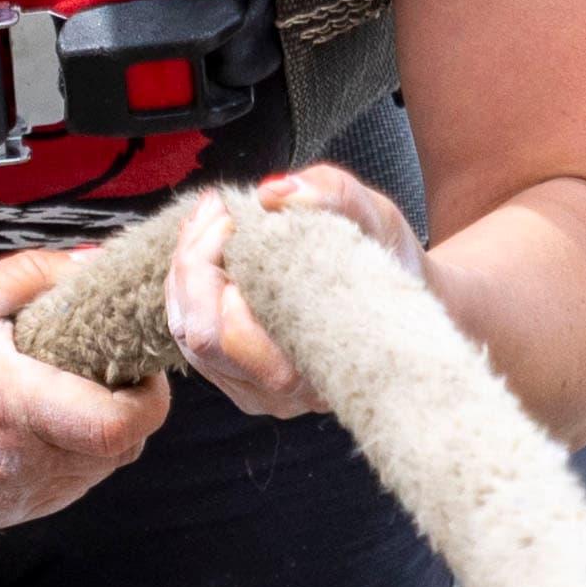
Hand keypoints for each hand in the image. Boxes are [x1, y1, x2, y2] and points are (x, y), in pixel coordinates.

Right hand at [0, 242, 171, 526]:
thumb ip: (39, 277)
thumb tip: (95, 265)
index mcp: (13, 406)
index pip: (122, 425)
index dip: (149, 396)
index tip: (136, 366)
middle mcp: (18, 463)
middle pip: (120, 450)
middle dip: (126, 408)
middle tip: (101, 371)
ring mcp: (11, 497)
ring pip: (96, 474)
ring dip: (97, 436)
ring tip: (59, 395)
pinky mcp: (1, 515)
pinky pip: (63, 490)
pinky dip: (66, 459)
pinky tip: (32, 427)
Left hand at [164, 169, 422, 423]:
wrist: (398, 302)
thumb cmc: (388, 262)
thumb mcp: (374, 215)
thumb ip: (330, 195)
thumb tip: (273, 192)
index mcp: (314, 366)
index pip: (228, 328)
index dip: (212, 264)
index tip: (231, 214)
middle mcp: (280, 393)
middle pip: (198, 334)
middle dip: (193, 261)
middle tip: (216, 209)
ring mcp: (255, 391)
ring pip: (187, 334)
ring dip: (187, 270)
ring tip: (210, 220)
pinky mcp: (239, 379)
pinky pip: (191, 334)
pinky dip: (190, 286)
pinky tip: (208, 247)